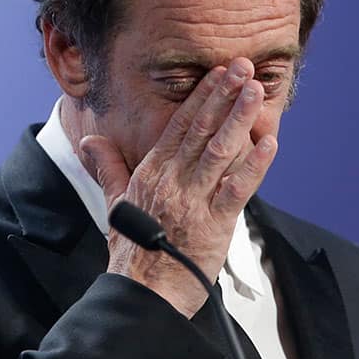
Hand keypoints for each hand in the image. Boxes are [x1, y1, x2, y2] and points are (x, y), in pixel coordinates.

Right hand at [79, 59, 277, 316]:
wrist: (142, 292)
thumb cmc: (132, 253)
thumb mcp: (114, 204)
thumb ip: (108, 168)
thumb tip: (90, 141)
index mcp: (152, 173)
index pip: (179, 126)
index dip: (202, 97)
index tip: (218, 72)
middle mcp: (173, 182)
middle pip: (201, 131)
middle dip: (224, 96)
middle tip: (244, 66)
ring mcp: (193, 202)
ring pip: (219, 152)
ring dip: (239, 119)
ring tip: (256, 91)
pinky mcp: (213, 225)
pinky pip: (236, 190)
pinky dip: (253, 166)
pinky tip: (268, 144)